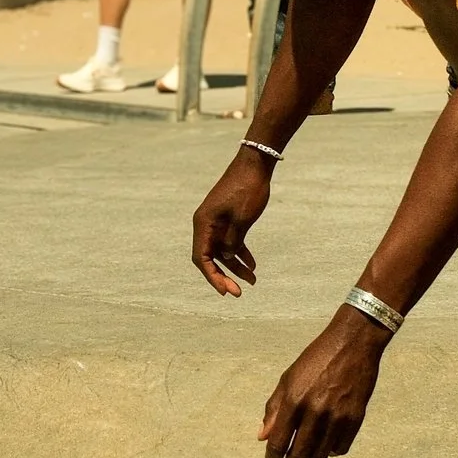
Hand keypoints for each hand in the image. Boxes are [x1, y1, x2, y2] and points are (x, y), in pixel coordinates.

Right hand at [191, 148, 275, 296]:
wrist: (255, 164)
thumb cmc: (248, 190)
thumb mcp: (242, 219)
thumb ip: (232, 241)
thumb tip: (227, 257)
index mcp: (203, 224)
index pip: (202, 258)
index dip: (212, 277)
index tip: (226, 291)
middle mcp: (206, 224)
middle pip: (210, 257)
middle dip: (223, 276)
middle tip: (239, 293)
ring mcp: (216, 221)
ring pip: (222, 250)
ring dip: (235, 266)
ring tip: (253, 281)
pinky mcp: (227, 218)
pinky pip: (230, 240)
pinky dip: (240, 252)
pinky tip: (252, 265)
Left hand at [259, 304, 385, 457]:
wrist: (351, 344)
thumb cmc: (316, 359)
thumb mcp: (289, 379)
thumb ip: (274, 409)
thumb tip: (262, 437)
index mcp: (294, 400)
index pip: (278, 442)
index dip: (272, 457)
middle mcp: (315, 411)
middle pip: (299, 454)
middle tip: (291, 455)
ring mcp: (337, 416)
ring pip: (320, 455)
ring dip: (312, 455)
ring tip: (310, 445)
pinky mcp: (355, 418)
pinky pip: (340, 448)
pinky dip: (332, 449)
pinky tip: (328, 439)